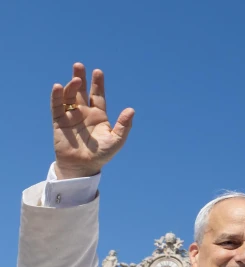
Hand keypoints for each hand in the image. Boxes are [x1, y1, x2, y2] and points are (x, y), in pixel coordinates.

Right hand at [51, 63, 134, 178]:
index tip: (98, 72)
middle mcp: (84, 113)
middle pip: (81, 91)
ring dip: (71, 86)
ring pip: (69, 96)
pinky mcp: (59, 121)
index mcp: (98, 115)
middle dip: (80, 78)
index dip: (98, 84)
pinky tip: (58, 87)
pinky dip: (56, 96)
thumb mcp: (116, 141)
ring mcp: (71, 116)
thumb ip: (124, 126)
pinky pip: (57, 106)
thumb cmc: (101, 155)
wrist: (82, 167)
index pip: (98, 95)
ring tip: (76, 79)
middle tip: (78, 65)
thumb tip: (131, 110)